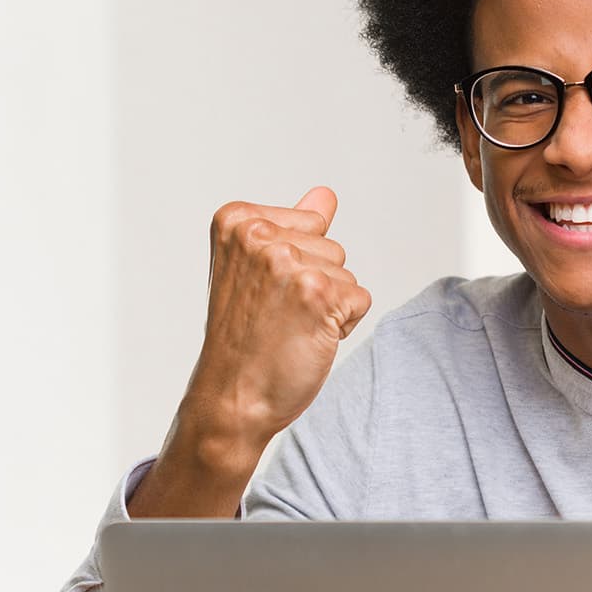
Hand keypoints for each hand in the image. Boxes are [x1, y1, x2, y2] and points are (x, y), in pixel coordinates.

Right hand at [182, 187, 372, 454]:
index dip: (298, 264)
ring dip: (329, 305)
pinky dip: (343, 325)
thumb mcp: (257, 270)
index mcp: (237, 220)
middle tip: (276, 316)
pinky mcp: (318, 293)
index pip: (310, 222)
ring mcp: (287, 263)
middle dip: (316, 284)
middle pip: (332, 246)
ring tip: (288, 328)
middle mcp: (258, 235)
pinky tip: (305, 339)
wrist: (231, 397)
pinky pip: (360, 298)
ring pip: (347, 273)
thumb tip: (325, 194)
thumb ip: (293, 228)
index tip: (261, 293)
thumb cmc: (243, 339)